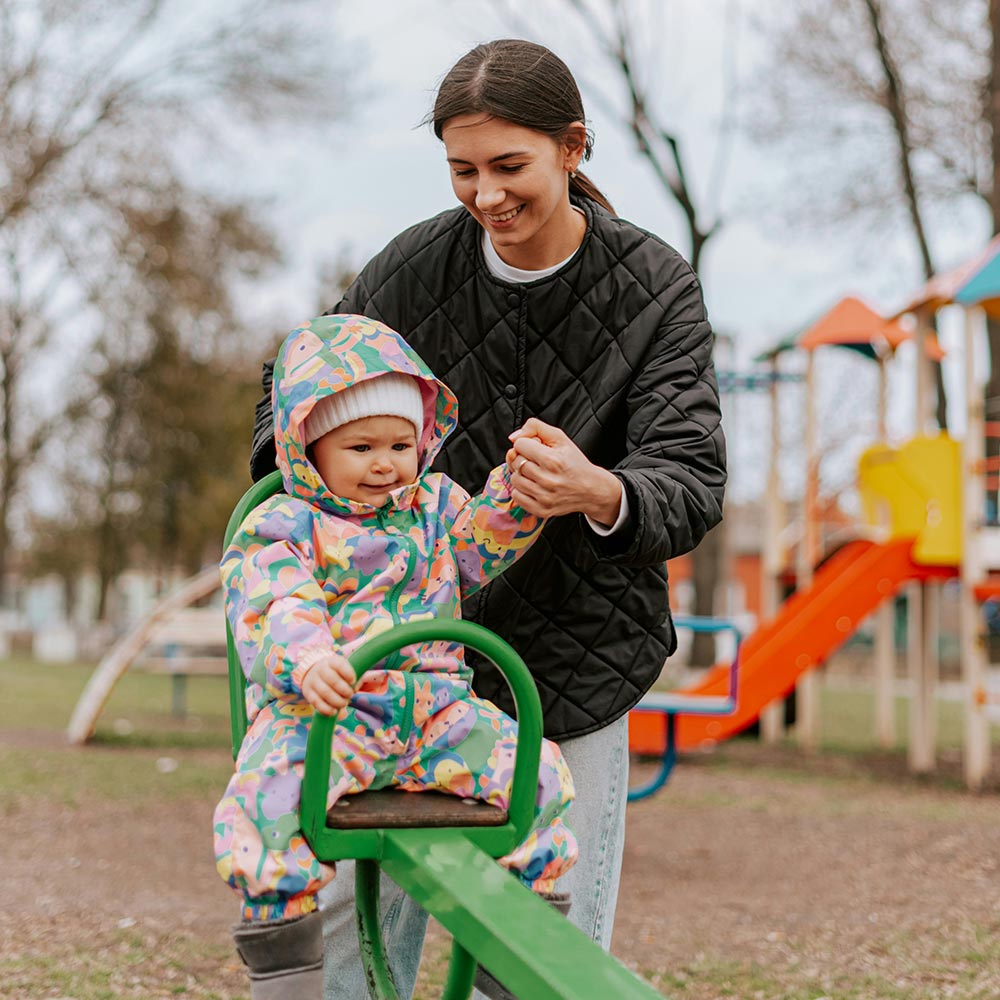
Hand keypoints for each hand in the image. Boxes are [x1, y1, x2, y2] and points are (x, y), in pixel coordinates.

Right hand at [301, 651, 355, 715]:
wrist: (313, 673)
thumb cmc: (335, 673)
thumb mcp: (344, 670)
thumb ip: (355, 677)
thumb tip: (357, 686)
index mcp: (332, 661)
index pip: (340, 665)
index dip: (349, 674)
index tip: (353, 681)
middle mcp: (320, 669)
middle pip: (333, 680)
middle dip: (345, 690)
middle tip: (350, 695)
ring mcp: (313, 681)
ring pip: (325, 692)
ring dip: (337, 701)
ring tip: (344, 703)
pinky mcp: (308, 693)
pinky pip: (316, 702)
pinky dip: (326, 709)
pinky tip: (334, 711)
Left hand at [506, 418, 622, 523]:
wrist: (591, 489)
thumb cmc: (574, 463)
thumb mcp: (560, 438)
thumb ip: (535, 427)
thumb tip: (513, 437)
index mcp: (552, 460)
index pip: (519, 445)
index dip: (526, 444)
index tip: (536, 449)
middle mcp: (547, 480)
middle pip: (516, 462)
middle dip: (523, 458)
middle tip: (537, 462)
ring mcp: (544, 497)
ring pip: (514, 479)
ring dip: (522, 474)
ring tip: (536, 474)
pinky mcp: (541, 510)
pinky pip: (516, 496)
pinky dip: (522, 490)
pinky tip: (534, 486)